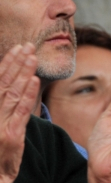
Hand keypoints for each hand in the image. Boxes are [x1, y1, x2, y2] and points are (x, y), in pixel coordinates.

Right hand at [0, 44, 39, 182]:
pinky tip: (34, 81)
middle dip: (16, 63)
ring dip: (23, 73)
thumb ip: (5, 105)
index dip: (6, 64)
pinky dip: (28, 95)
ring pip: (12, 94)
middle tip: (27, 45)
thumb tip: (14, 85)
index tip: (16, 49)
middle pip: (3, 83)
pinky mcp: (11, 136)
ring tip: (32, 56)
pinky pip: (20, 112)